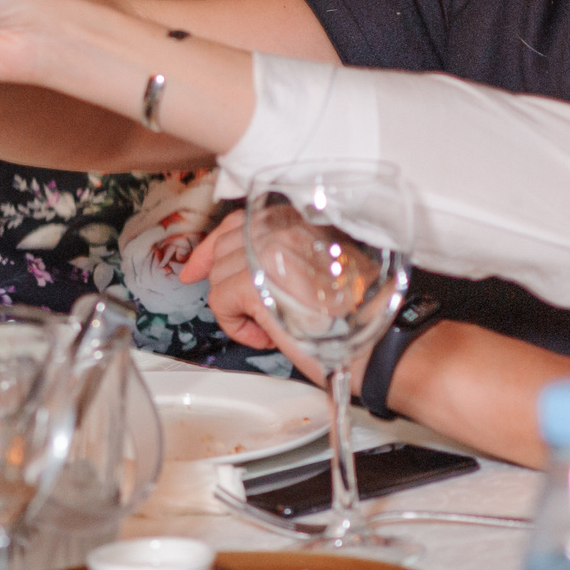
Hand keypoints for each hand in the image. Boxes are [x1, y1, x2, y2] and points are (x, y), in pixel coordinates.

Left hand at [184, 210, 357, 384]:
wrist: (372, 347)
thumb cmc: (351, 316)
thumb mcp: (316, 270)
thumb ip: (280, 256)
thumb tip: (231, 261)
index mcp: (298, 223)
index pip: (238, 222)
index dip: (213, 246)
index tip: (197, 268)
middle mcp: (280, 231)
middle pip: (223, 250)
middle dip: (225, 282)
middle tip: (246, 310)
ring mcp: (265, 254)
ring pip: (218, 278)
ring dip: (238, 308)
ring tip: (272, 325)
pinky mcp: (253, 283)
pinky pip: (219, 302)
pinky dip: (236, 326)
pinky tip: (266, 335)